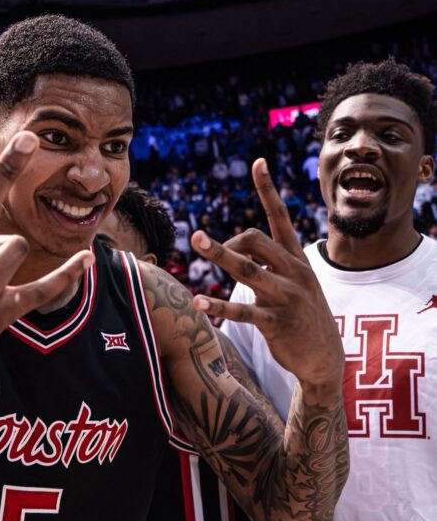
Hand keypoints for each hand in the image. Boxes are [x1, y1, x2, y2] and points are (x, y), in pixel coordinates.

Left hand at [189, 159, 343, 393]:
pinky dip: (217, 307)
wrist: (325, 358)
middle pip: (255, 240)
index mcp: (296, 259)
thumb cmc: (303, 317)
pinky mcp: (276, 322)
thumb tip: (240, 247)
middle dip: (226, 239)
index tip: (258, 163)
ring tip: (196, 240)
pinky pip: (242, 311)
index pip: (281, 217)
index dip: (268, 190)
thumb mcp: (295, 283)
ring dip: (218, 253)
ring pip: (247, 268)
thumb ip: (271, 263)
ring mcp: (285, 297)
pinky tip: (197, 303)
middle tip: (199, 242)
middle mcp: (293, 272)